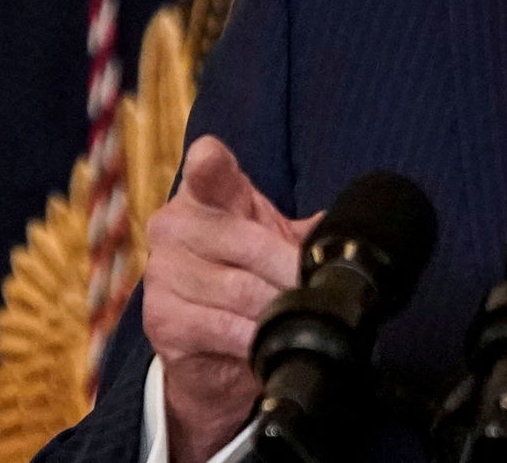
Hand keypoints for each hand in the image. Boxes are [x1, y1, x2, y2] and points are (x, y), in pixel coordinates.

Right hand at [143, 136, 320, 462]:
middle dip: (289, 270)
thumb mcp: (275, 243)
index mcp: (204, 195)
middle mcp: (173, 226)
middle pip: (245, 241)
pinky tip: (268, 343)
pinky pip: (222, 327)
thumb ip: (302, 229)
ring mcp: (163, 272)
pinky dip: (254, 337)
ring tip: (299, 317)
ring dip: (278, 307)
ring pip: (239, 289)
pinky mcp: (162, 319)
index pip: (205, 169)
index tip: (208, 159)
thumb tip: (344, 229)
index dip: (207, 163)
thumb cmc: (247, 277)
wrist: (209, 348)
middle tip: (314, 289)